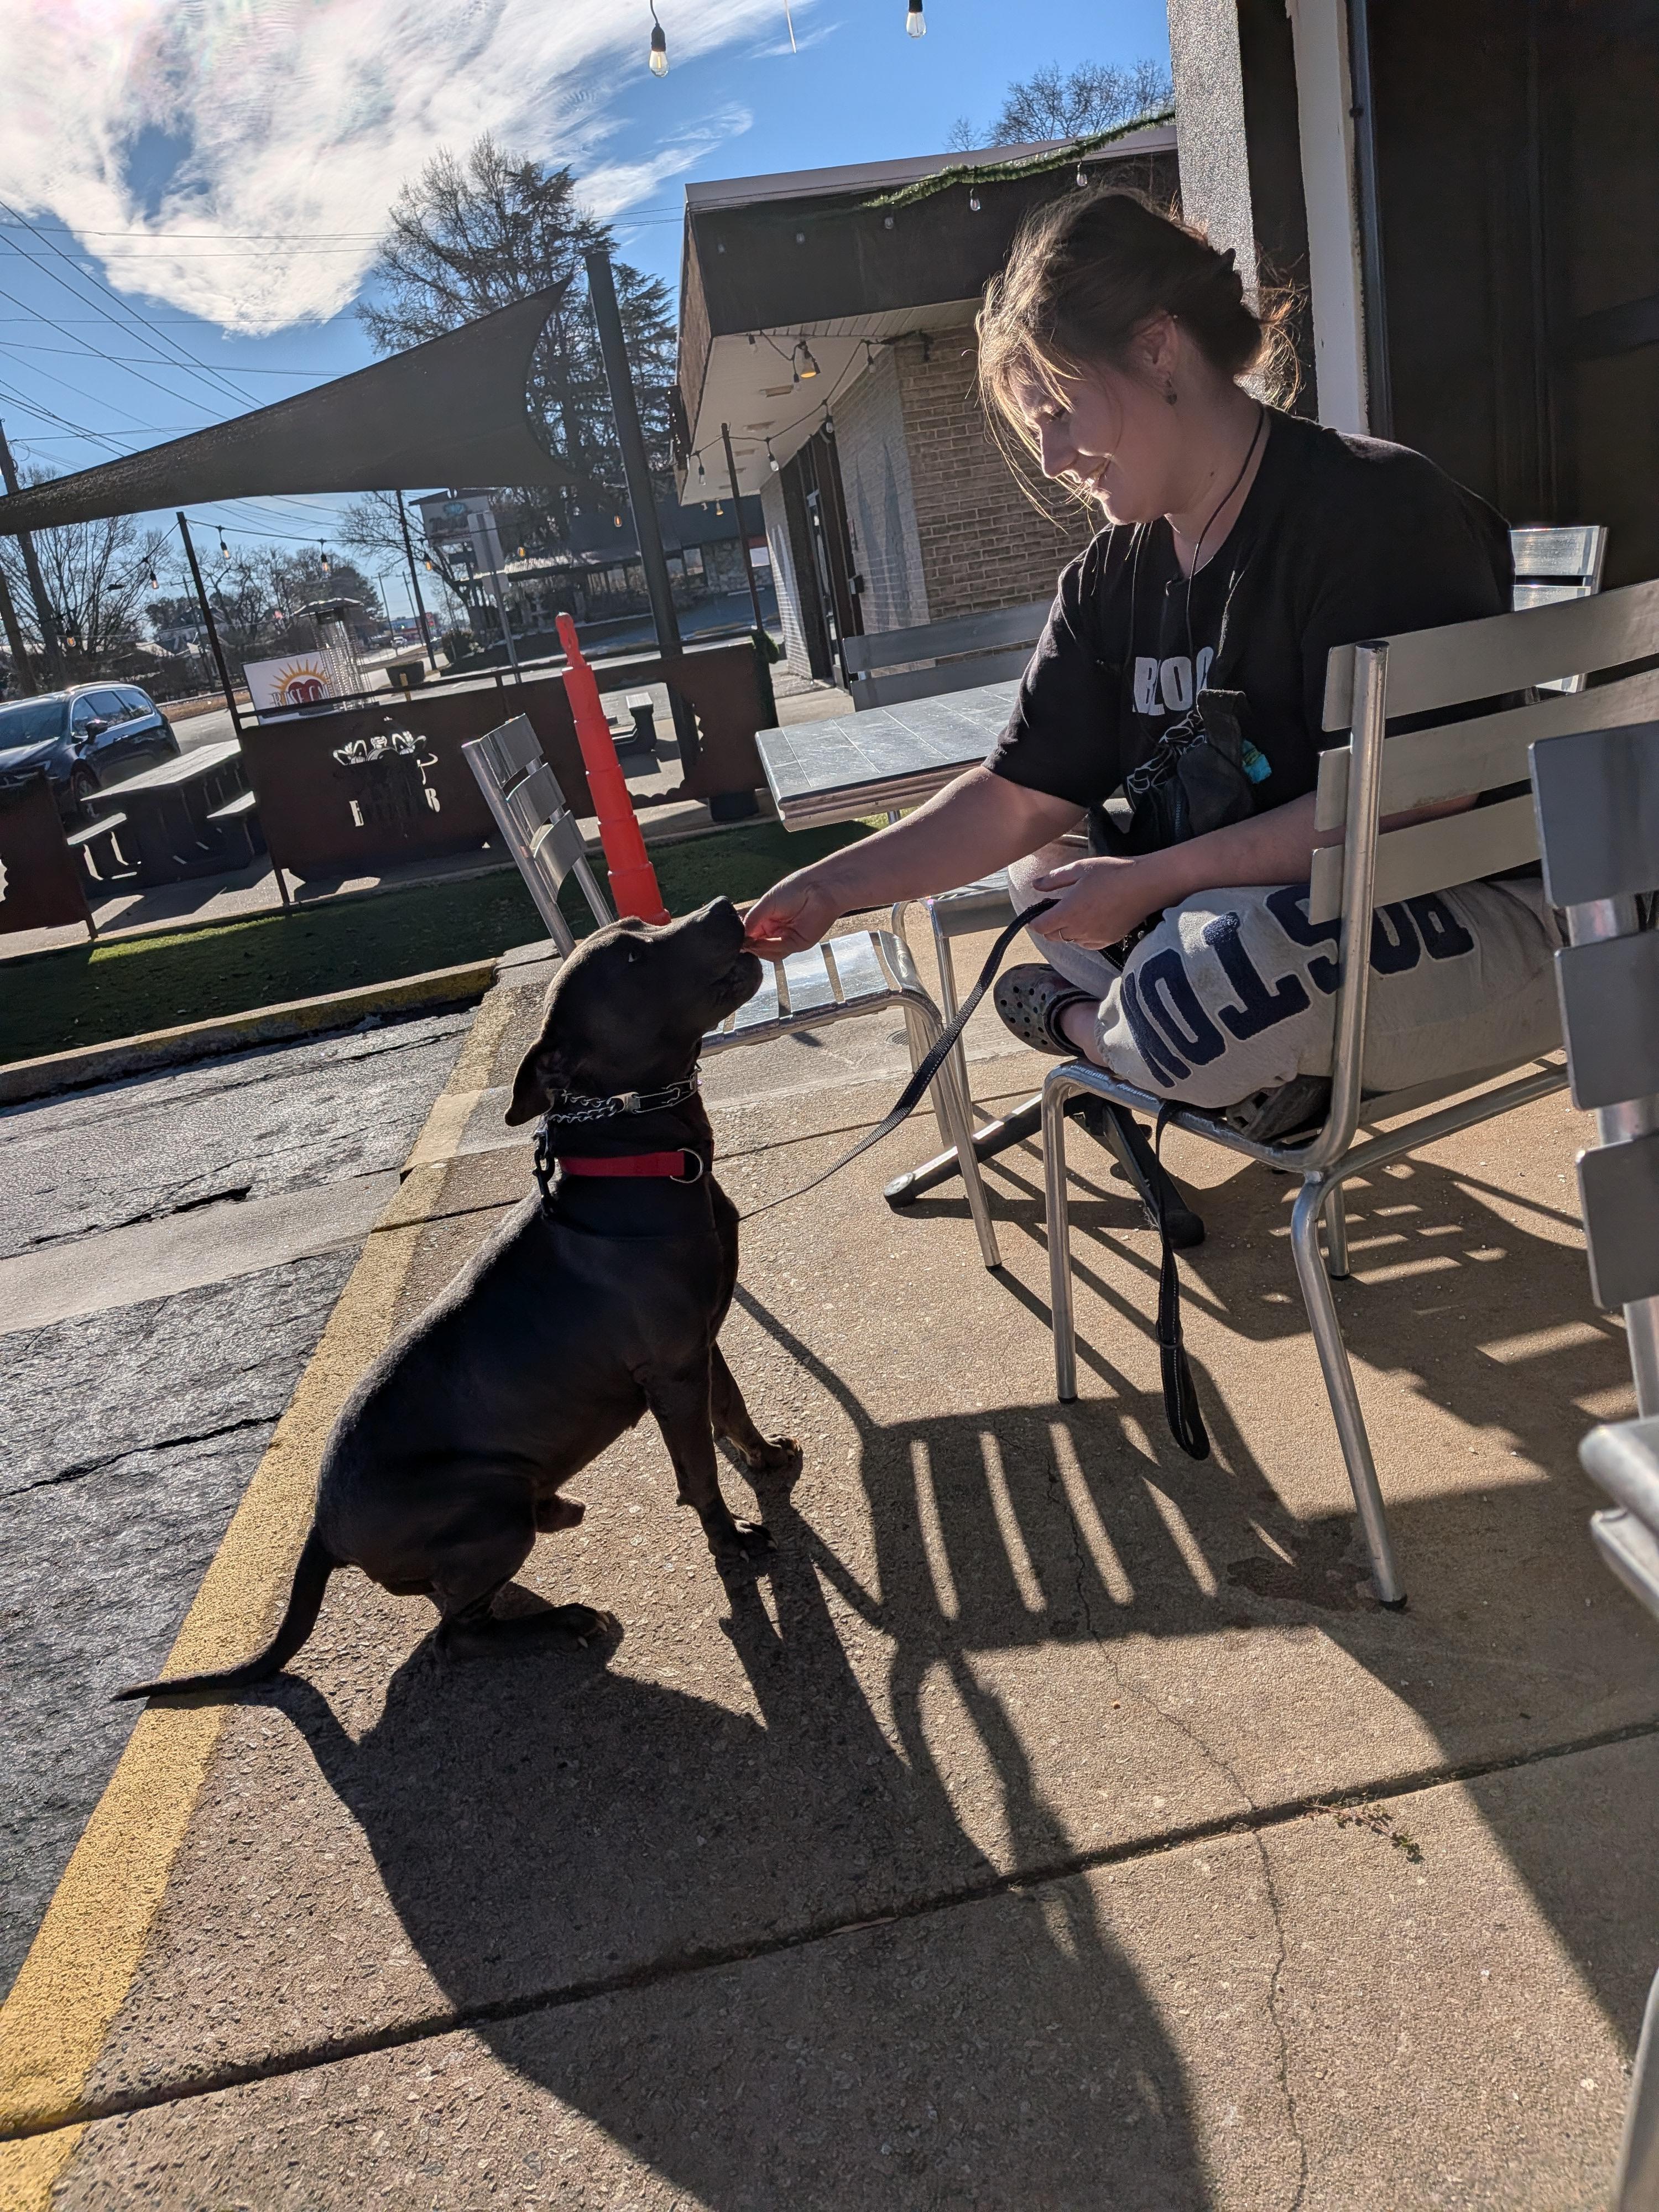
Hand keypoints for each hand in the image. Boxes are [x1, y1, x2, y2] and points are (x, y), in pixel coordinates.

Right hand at [742, 869, 841, 958]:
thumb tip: (740, 937)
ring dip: (758, 948)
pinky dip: (769, 948)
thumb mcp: (767, 903)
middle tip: (741, 943)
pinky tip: (762, 942)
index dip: (742, 938)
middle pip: (758, 946)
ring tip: (751, 942)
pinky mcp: (798, 944)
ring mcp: (787, 939)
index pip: (751, 934)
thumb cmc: (795, 889)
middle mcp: (776, 931)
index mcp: (767, 920)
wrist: (819, 888)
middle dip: (749, 945)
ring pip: (768, 952)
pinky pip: (781, 951)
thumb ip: (752, 920)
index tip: (732, 940)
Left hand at [1028, 854, 1161, 950]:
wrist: (1145, 884)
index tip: (1038, 912)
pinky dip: (1083, 937)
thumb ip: (1054, 879)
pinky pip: (1088, 944)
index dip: (1035, 921)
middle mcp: (1079, 929)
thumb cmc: (1112, 872)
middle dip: (1050, 926)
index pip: (1040, 927)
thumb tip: (1034, 885)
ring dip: (1067, 931)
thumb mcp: (1079, 869)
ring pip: (1070, 941)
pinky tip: (1091, 921)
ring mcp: (1094, 937)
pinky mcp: (1108, 940)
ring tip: (1077, 912)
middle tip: (1057, 909)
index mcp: (1068, 912)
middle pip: (1053, 937)